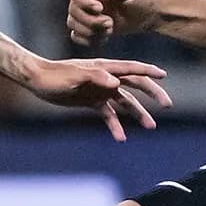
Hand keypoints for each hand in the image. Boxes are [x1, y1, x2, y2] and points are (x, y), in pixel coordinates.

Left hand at [22, 56, 169, 140]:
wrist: (39, 81)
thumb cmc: (56, 75)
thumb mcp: (75, 75)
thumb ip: (96, 76)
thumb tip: (116, 82)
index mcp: (105, 68)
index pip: (131, 68)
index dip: (148, 71)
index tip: (164, 76)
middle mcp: (106, 78)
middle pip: (135, 85)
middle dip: (152, 94)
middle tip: (167, 105)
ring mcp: (100, 90)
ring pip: (125, 102)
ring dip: (137, 113)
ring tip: (151, 126)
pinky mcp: (92, 101)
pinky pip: (108, 115)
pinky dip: (115, 125)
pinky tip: (121, 138)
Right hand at [67, 0, 157, 44]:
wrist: (148, 13)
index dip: (83, 2)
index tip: (100, 9)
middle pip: (73, 10)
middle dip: (90, 20)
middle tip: (109, 23)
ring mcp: (84, 11)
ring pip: (73, 24)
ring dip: (91, 31)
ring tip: (110, 28)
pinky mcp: (87, 26)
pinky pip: (77, 36)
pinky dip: (89, 39)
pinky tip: (105, 36)